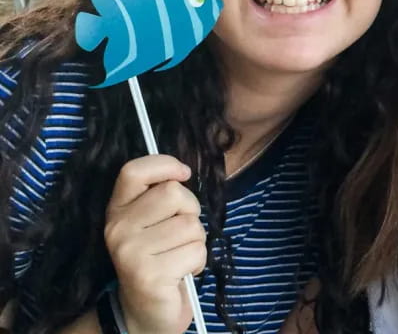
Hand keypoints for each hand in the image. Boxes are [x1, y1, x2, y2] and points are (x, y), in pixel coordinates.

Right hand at [104, 155, 206, 333]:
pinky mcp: (149, 275)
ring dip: (197, 241)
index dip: (164, 164)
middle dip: (191, 210)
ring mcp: (130, 252)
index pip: (133, 171)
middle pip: (173, 193)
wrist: (145, 313)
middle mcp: (117, 229)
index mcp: (117, 210)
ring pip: (190, 224)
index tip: (184, 174)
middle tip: (181, 233)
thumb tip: (183, 172)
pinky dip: (199, 261)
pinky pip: (196, 250)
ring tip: (180, 255)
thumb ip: (161, 197)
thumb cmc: (159, 259)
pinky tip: (182, 273)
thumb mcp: (153, 223)